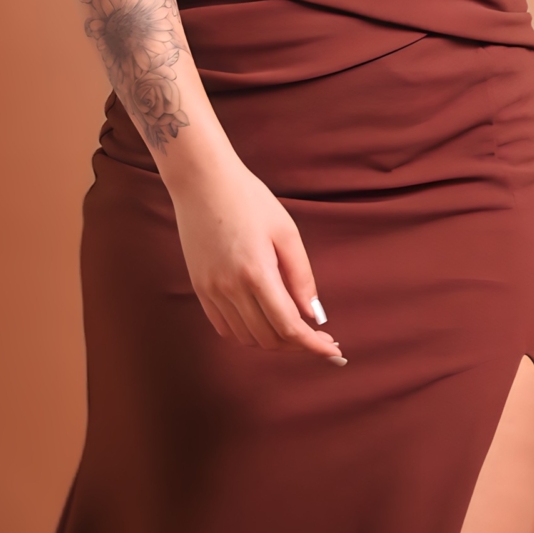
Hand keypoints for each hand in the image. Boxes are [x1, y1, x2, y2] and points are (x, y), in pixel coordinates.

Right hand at [167, 154, 346, 361]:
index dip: (313, 345)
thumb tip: (314, 315)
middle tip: (319, 337)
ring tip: (293, 327)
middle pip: (269, 338)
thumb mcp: (286, 233)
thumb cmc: (249, 200)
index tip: (333, 350)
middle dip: (298, 345)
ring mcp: (211, 290)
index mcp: (257, 273)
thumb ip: (302, 278)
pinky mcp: (199, 288)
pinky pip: (225, 327)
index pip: (289, 327)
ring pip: (246, 338)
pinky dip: (248, 332)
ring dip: (273, 340)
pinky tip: (264, 320)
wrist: (202, 181)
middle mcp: (230, 288)